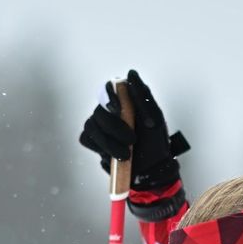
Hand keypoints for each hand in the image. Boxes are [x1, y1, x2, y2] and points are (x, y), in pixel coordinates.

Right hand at [78, 69, 190, 195]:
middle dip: (114, 127)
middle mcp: (110, 110)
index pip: (109, 88)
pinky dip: (99, 147)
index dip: (109, 96)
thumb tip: (131, 73)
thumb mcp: (155, 118)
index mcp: (125, 101)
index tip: (118, 110)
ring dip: (108, 142)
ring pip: (91, 125)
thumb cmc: (156, 142)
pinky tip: (112, 156)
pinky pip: (86, 138)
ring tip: (126, 154)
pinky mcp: (94, 141)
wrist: (151, 170)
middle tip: (132, 140)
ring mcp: (100, 126)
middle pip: (99, 110)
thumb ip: (143, 95)